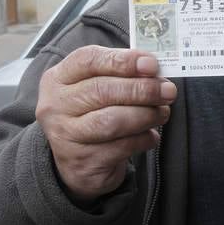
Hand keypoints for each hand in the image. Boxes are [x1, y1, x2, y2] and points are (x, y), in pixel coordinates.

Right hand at [35, 45, 176, 202]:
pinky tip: (151, 135)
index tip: (152, 64)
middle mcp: (55, 105)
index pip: (88, 60)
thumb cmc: (93, 114)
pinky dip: (143, 139)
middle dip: (142, 89)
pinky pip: (121, 147)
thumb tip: (155, 69)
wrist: (78, 163)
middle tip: (168, 90)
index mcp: (58, 78)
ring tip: (163, 112)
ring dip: (146, 115)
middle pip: (102, 90)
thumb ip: (121, 74)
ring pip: (111, 121)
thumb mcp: (97, 87)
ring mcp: (65, 136)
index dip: (123, 60)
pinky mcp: (83, 161)